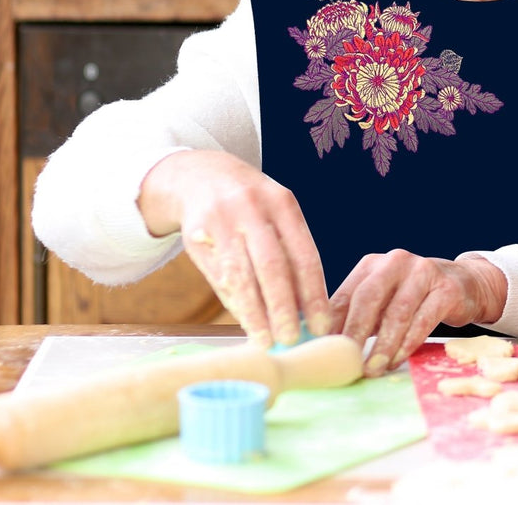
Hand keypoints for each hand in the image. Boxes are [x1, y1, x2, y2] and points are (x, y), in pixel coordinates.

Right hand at [137, 149, 329, 348]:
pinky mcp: (196, 233)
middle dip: (284, 307)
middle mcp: (253, 208)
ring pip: (241, 275)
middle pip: (272, 266)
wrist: (201, 176)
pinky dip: (235, 302)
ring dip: (255, 313)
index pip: (304, 255)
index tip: (321, 326)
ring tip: (266, 340)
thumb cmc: (251, 206)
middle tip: (291, 338)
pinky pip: (219, 275)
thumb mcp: (275, 215)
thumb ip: (291, 254)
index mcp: (283, 204)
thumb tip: (306, 311)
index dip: (314, 295)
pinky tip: (246, 321)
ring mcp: (222, 219)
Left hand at [330, 250, 506, 375]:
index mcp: (371, 264)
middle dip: (355, 333)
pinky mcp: (445, 288)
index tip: (324, 352)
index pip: (345, 295)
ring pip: (397, 312)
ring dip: (383, 345)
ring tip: (373, 369)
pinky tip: (397, 360)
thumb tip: (324, 347)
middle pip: (368, 298)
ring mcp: (422, 272)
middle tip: (347, 362)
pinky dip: (408, 343)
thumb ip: (357, 318)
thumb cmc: (412, 299)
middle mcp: (395, 262)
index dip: (332, 325)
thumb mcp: (382, 303)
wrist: (463, 285)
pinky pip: (423, 319)